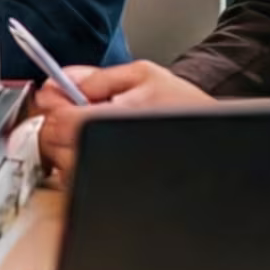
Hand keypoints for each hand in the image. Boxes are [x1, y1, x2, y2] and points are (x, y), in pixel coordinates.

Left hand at [28, 61, 216, 182]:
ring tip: (94, 136)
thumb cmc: (184, 107)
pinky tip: (100, 154)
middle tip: (74, 116)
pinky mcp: (116, 194)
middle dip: (56, 128)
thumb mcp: (142, 75)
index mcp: (114, 120)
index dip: (53, 109)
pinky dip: (80, 168)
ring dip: (67, 150)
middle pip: (53, 147)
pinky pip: (80, 186)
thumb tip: (61, 80)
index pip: (58, 122)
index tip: (59, 102)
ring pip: (63, 169)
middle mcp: (111, 154)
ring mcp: (112, 179)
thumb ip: (96, 77)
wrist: (216, 140)